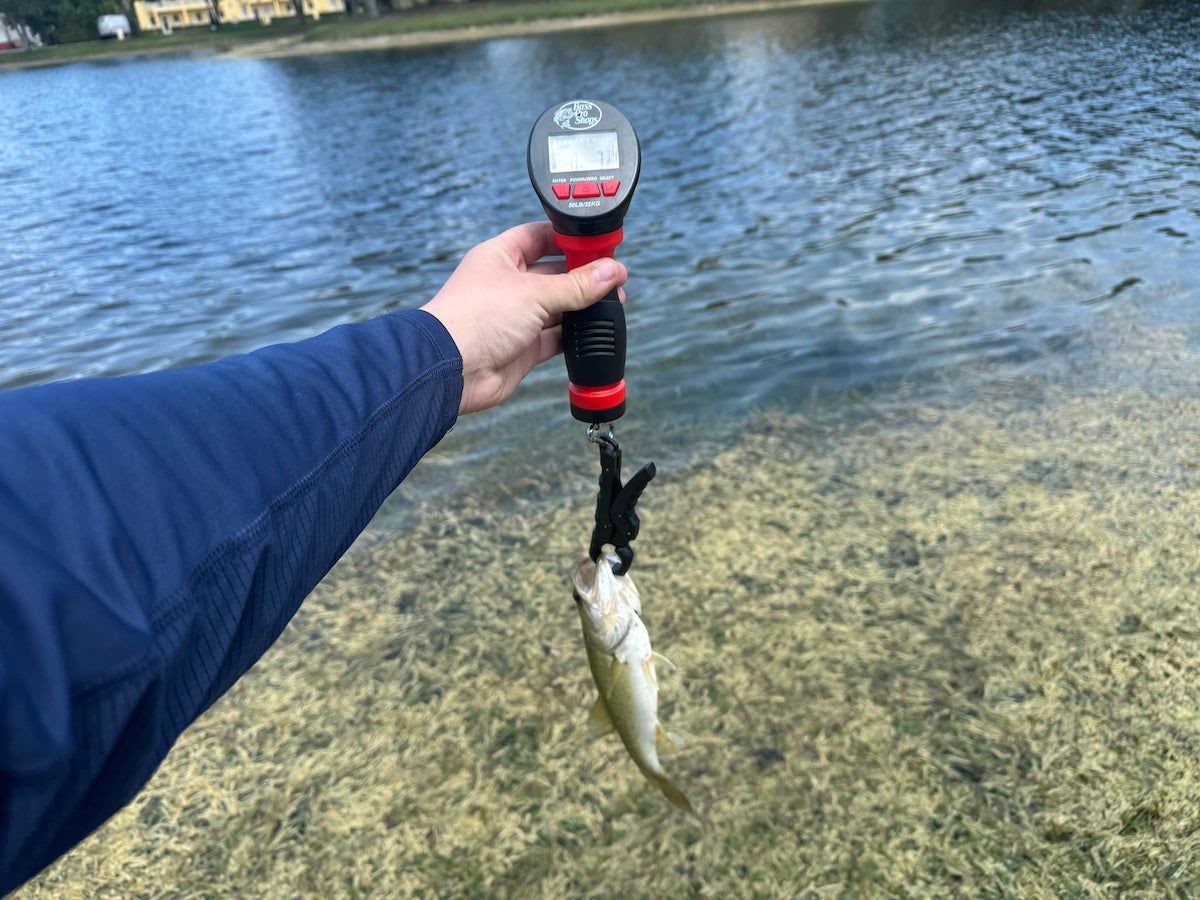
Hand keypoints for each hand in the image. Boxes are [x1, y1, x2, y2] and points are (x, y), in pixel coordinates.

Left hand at [422, 222, 627, 414]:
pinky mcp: (522, 347)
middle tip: (614, 276)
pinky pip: (555, 338)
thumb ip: (577, 284)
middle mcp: (507, 285)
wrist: (449, 370)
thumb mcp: (535, 293)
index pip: (540, 236)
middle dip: (584, 275)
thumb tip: (611, 271)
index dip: (569, 237)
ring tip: (613, 304)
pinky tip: (593, 332)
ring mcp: (514, 317)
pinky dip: (573, 336)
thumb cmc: (475, 319)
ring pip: (557, 307)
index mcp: (500, 257)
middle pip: (554, 273)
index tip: (599, 242)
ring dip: (582, 307)